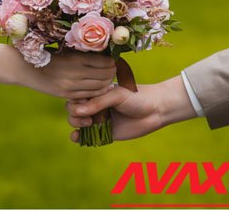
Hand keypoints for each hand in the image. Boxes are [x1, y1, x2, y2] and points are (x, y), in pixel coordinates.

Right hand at [20, 50, 115, 99]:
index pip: (103, 62)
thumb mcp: (65, 49)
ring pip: (98, 87)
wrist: (25, 68)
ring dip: (107, 82)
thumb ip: (82, 52)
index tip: (113, 58)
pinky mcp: (66, 95)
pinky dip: (97, 91)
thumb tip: (102, 51)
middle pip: (104, 76)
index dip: (111, 61)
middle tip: (114, 68)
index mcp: (76, 58)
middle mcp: (75, 74)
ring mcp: (71, 87)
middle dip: (112, 72)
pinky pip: (88, 95)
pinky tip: (99, 87)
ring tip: (109, 77)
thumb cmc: (47, 53)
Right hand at [67, 75, 196, 141]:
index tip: (82, 101)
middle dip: (74, 113)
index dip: (75, 99)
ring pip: (77, 122)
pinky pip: (86, 136)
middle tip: (88, 117)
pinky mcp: (104, 133)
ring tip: (89, 124)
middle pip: (73, 108)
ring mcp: (99, 118)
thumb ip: (98, 102)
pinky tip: (77, 137)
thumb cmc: (136, 97)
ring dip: (76, 124)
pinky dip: (78, 137)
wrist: (155, 110)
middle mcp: (95, 104)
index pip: (76, 93)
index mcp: (97, 90)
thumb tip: (77, 111)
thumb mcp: (117, 95)